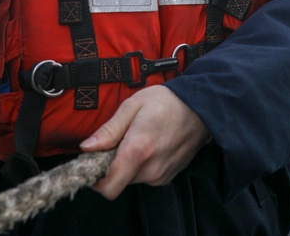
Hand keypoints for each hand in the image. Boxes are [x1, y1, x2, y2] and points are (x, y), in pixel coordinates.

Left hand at [80, 85, 210, 199]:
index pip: (108, 188)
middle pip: (119, 181)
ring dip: (129, 165)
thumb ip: (109, 129)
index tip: (95, 163)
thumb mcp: (133, 105)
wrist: (203, 106)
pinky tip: (152, 145)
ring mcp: (161, 175)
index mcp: (137, 151)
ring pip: (132, 179)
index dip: (96, 180)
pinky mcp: (169, 176)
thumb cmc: (167, 102)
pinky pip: (146, 176)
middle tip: (120, 141)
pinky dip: (143, 165)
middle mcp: (150, 169)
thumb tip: (87, 147)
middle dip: (113, 166)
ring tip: (140, 139)